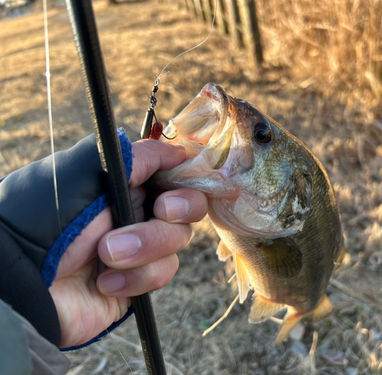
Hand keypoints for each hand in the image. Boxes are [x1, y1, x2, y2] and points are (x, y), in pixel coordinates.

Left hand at [49, 140, 207, 347]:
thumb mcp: (88, 173)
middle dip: (179, 209)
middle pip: (189, 206)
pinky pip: (163, 273)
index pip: (175, 173)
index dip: (186, 178)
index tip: (178, 183)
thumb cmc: (47, 219)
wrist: (23, 284)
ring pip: (177, 241)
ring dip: (145, 246)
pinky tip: (103, 282)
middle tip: (161, 211)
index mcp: (127, 181)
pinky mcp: (139, 280)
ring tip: (105, 255)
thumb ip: (138, 156)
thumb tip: (181, 150)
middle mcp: (138, 210)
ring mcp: (141, 246)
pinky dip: (136, 277)